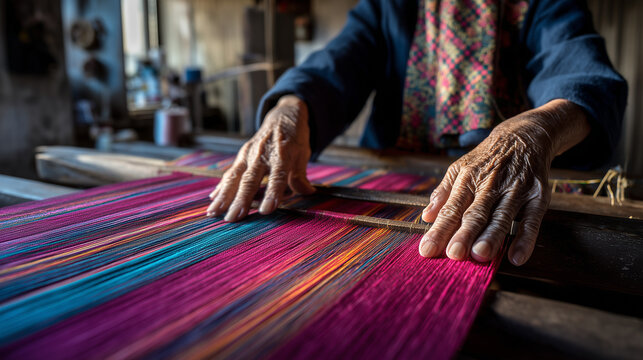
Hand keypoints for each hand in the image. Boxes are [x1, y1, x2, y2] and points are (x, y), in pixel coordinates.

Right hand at [206, 95, 314, 220]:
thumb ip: (301, 175)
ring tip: (213, 212)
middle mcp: (262, 154)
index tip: (265, 211)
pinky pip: (230, 173)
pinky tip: (213, 200)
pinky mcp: (242, 155)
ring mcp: (249, 154)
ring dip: (223, 196)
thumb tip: (307, 193)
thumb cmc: (295, 139)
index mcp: (282, 154)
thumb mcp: (303, 154)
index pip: (277, 177)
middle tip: (232, 218)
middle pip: (250, 180)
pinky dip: (221, 187)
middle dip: (240, 200)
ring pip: (234, 177)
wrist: (283, 116)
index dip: (272, 194)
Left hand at [419, 99, 589, 264]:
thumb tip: (426, 216)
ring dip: (491, 236)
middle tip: (454, 254)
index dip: (439, 230)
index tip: (427, 250)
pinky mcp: (538, 196)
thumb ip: (443, 192)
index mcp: (467, 178)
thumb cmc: (486, 159)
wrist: (524, 135)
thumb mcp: (460, 168)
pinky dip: (526, 239)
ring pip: (502, 216)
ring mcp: (515, 189)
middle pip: (475, 213)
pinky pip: (532, 220)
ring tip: (480, 255)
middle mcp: (490, 184)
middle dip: (464, 234)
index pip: (450, 208)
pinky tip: (517, 258)